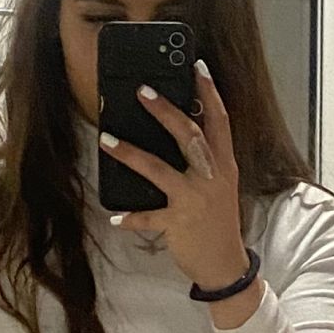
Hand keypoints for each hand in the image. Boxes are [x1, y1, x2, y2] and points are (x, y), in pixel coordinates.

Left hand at [101, 61, 252, 298]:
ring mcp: (194, 200)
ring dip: (131, 153)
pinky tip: (114, 217)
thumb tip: (183, 129)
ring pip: (159, 170)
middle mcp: (211, 178)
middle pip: (189, 136)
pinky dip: (131, 218)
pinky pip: (149, 218)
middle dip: (165, 111)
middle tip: (142, 90)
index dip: (209, 92)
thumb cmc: (218, 223)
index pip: (220, 121)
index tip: (197, 67)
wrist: (226, 266)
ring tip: (107, 139)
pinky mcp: (178, 223)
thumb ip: (206, 160)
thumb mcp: (220, 186)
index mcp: (223, 165)